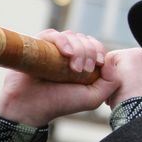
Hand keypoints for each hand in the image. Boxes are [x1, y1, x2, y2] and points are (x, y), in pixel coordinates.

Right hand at [0, 30, 116, 126]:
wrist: (30, 107)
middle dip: (89, 53)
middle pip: (86, 40)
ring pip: (72, 36)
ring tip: (73, 68)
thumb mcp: (94, 98)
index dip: (100, 52)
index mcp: (83, 62)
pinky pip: (53, 34)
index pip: (96, 46)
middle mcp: (69, 53)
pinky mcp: (38, 45)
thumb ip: (111, 82)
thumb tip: (111, 61)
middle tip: (83, 71)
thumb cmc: (61, 103)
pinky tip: (65, 53)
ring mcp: (53, 48)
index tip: (98, 65)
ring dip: (78, 49)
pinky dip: (63, 41)